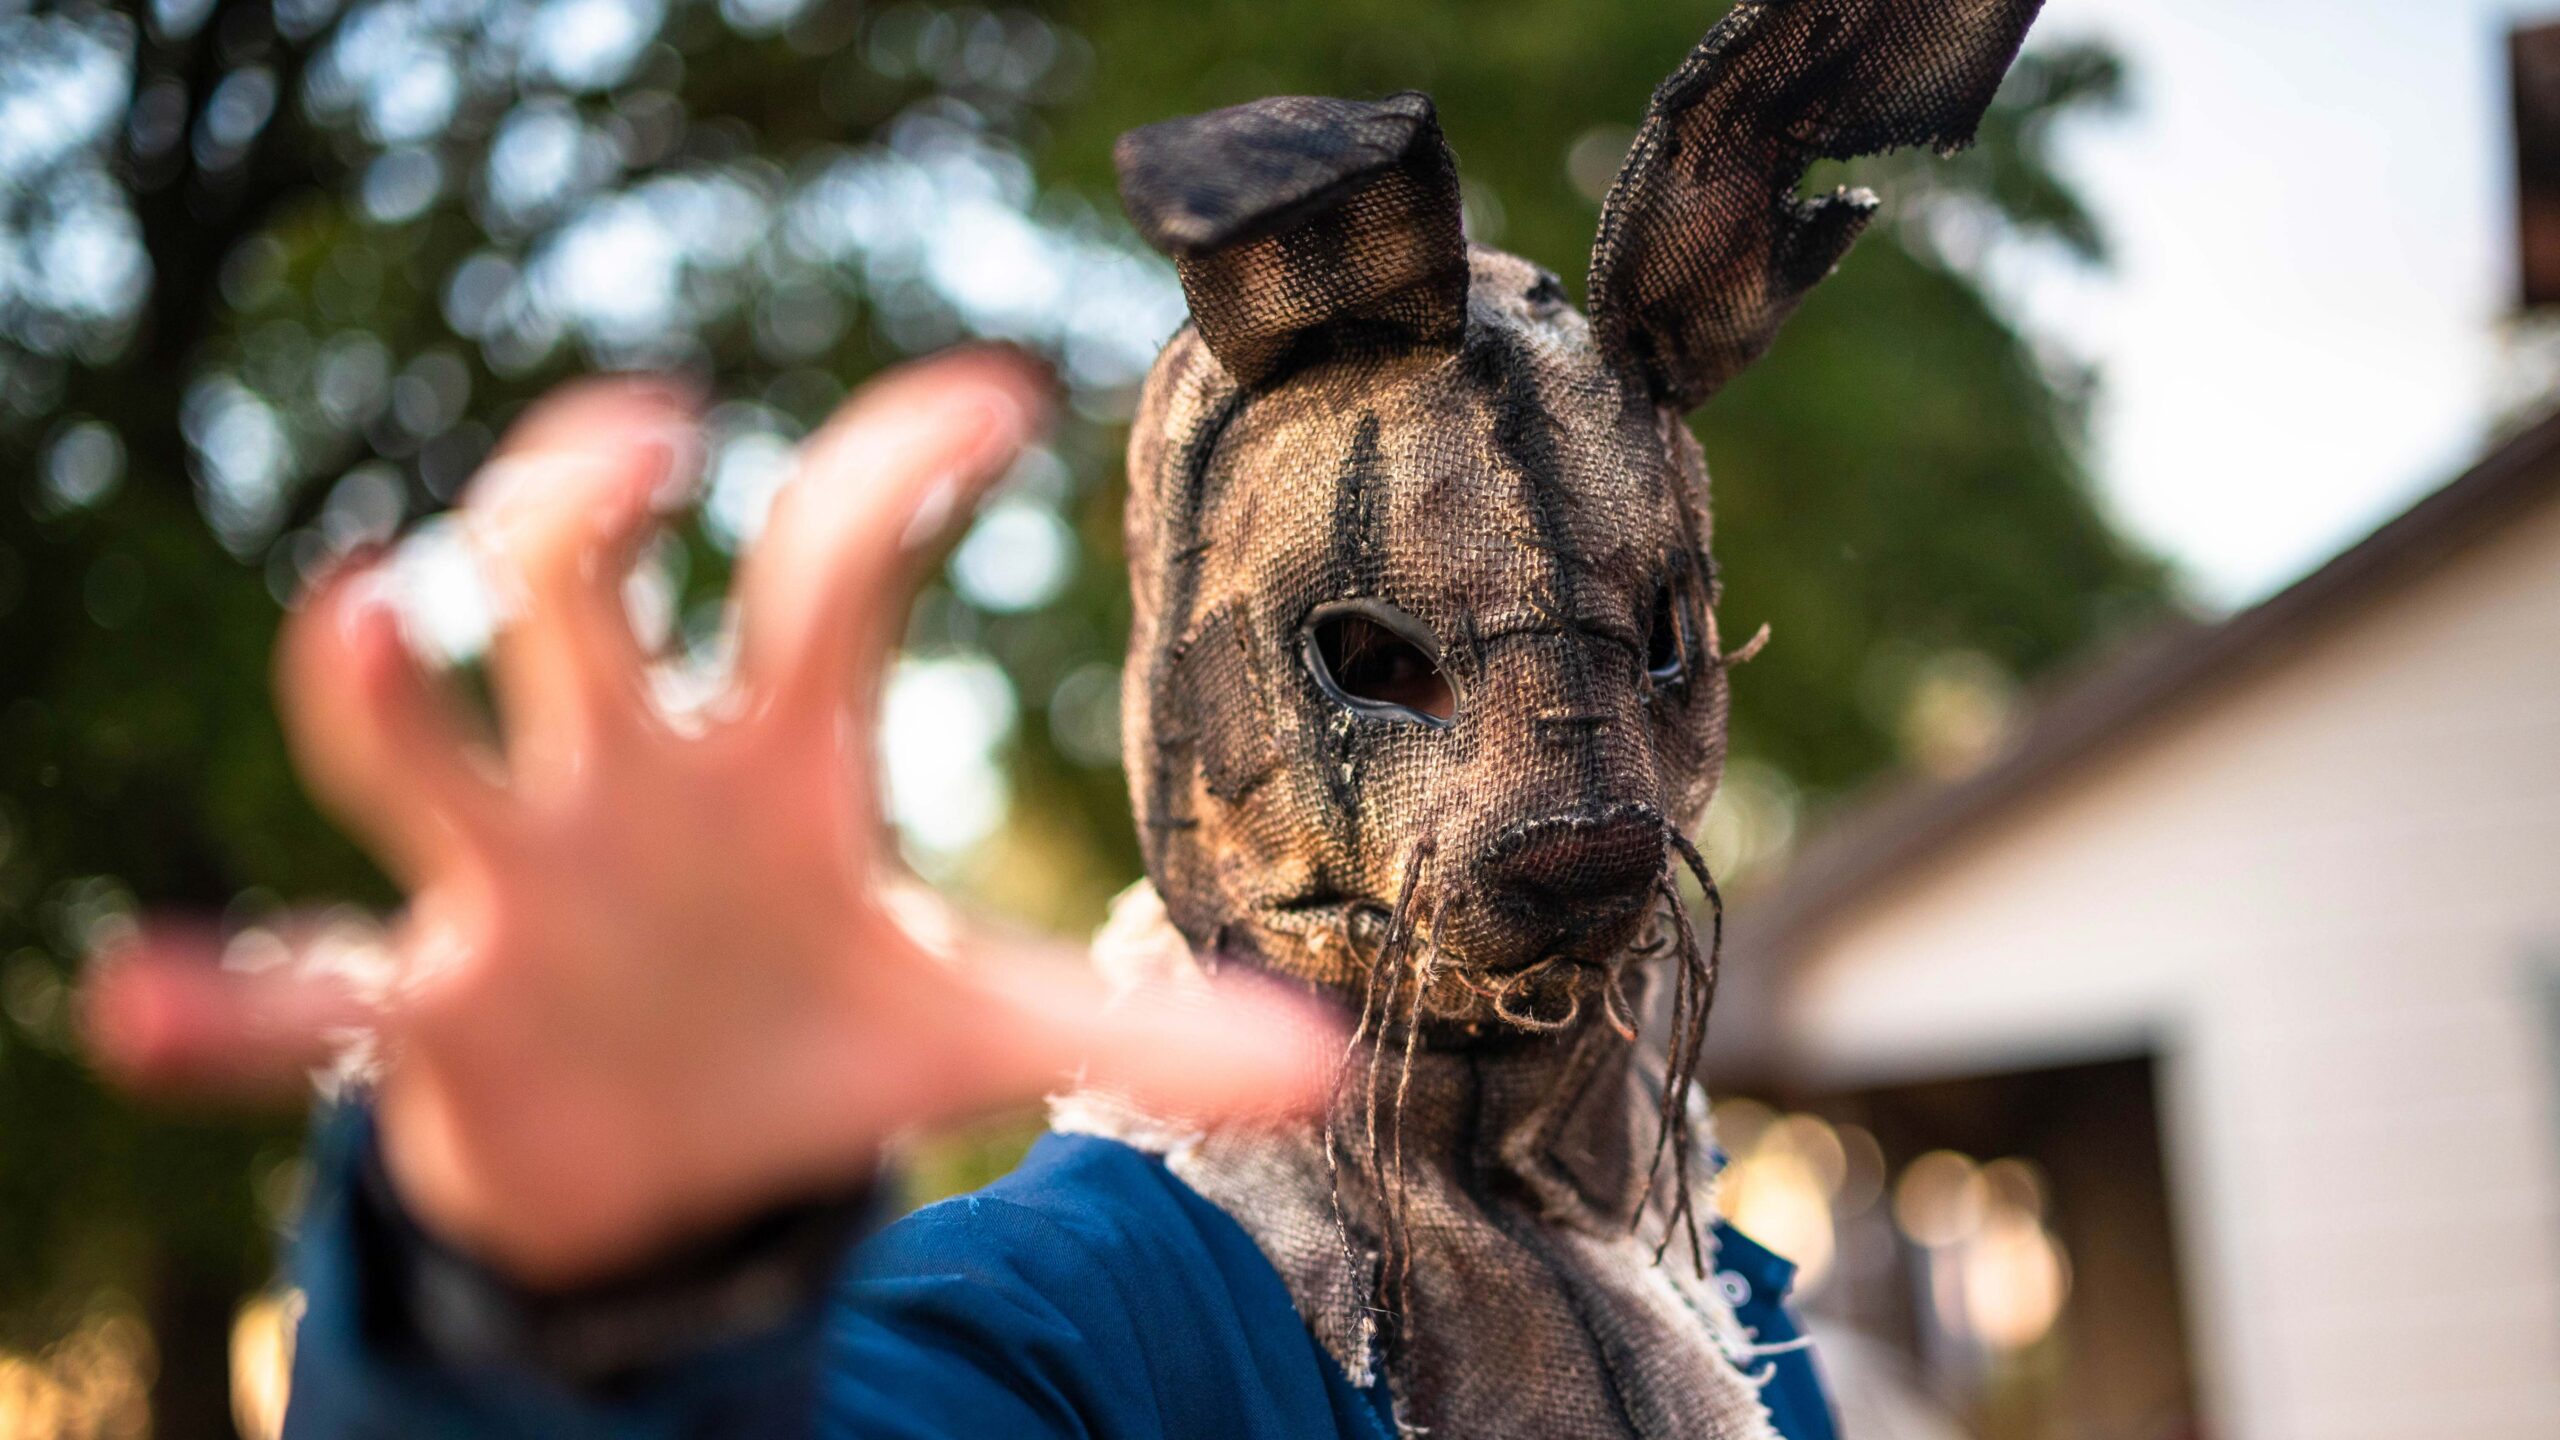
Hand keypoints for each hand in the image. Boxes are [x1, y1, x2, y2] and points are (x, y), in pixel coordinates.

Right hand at [84, 349, 1337, 1286]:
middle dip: (586, 502)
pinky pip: (305, 992)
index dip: (894, 471)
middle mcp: (626, 784)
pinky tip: (149, 1003)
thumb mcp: (971, 1026)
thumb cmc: (804, 1040)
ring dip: (377, 673)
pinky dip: (228, 1000)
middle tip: (648, 446)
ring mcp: (512, 883)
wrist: (663, 1162)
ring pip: (412, 735)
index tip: (991, 400)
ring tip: (371, 610)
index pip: (832, 570)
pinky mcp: (428, 1002)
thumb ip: (1131, 1033)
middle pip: (575, 588)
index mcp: (773, 763)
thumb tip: (1333, 1072)